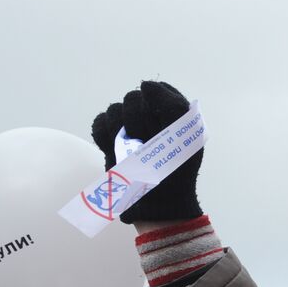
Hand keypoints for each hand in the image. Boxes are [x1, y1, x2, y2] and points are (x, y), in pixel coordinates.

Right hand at [90, 81, 202, 223]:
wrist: (157, 201)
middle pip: (133, 98)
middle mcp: (149, 118)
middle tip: (146, 140)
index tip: (161, 120)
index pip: (157, 90)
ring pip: (115, 110)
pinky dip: (105, 135)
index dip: (156, 101)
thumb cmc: (178, 170)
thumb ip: (172, 104)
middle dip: (139, 118)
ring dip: (122, 129)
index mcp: (172, 115)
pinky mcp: (110, 140)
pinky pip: (100, 123)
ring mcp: (128, 129)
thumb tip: (146, 85)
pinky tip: (115, 149)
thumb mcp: (187, 136)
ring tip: (133, 149)